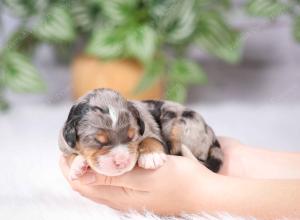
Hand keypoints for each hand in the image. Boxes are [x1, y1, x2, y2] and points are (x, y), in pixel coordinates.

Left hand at [59, 154, 212, 214]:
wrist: (205, 193)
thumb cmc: (180, 182)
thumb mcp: (146, 177)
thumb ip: (113, 177)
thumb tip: (78, 175)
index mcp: (118, 196)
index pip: (80, 182)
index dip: (69, 164)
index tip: (67, 143)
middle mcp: (119, 198)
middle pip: (85, 182)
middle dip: (76, 162)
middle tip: (76, 140)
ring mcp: (128, 194)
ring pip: (97, 180)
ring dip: (89, 164)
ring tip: (89, 144)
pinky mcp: (138, 188)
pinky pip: (111, 179)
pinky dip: (103, 166)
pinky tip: (111, 154)